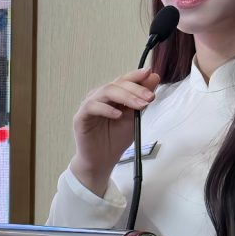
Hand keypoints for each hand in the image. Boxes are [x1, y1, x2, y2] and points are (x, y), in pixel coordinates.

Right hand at [70, 66, 160, 195]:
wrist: (102, 161)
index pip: (124, 80)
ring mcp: (89, 105)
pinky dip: (106, 109)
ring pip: (106, 91)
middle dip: (135, 89)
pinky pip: (92, 106)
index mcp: (113, 95)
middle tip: (149, 97)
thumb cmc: (115, 140)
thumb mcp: (134, 118)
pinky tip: (117, 115)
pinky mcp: (81, 116)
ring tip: (139, 105)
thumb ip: (141, 99)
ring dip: (125, 96)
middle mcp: (100, 96)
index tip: (150, 73)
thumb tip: (153, 77)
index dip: (136, 75)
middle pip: (117, 83)